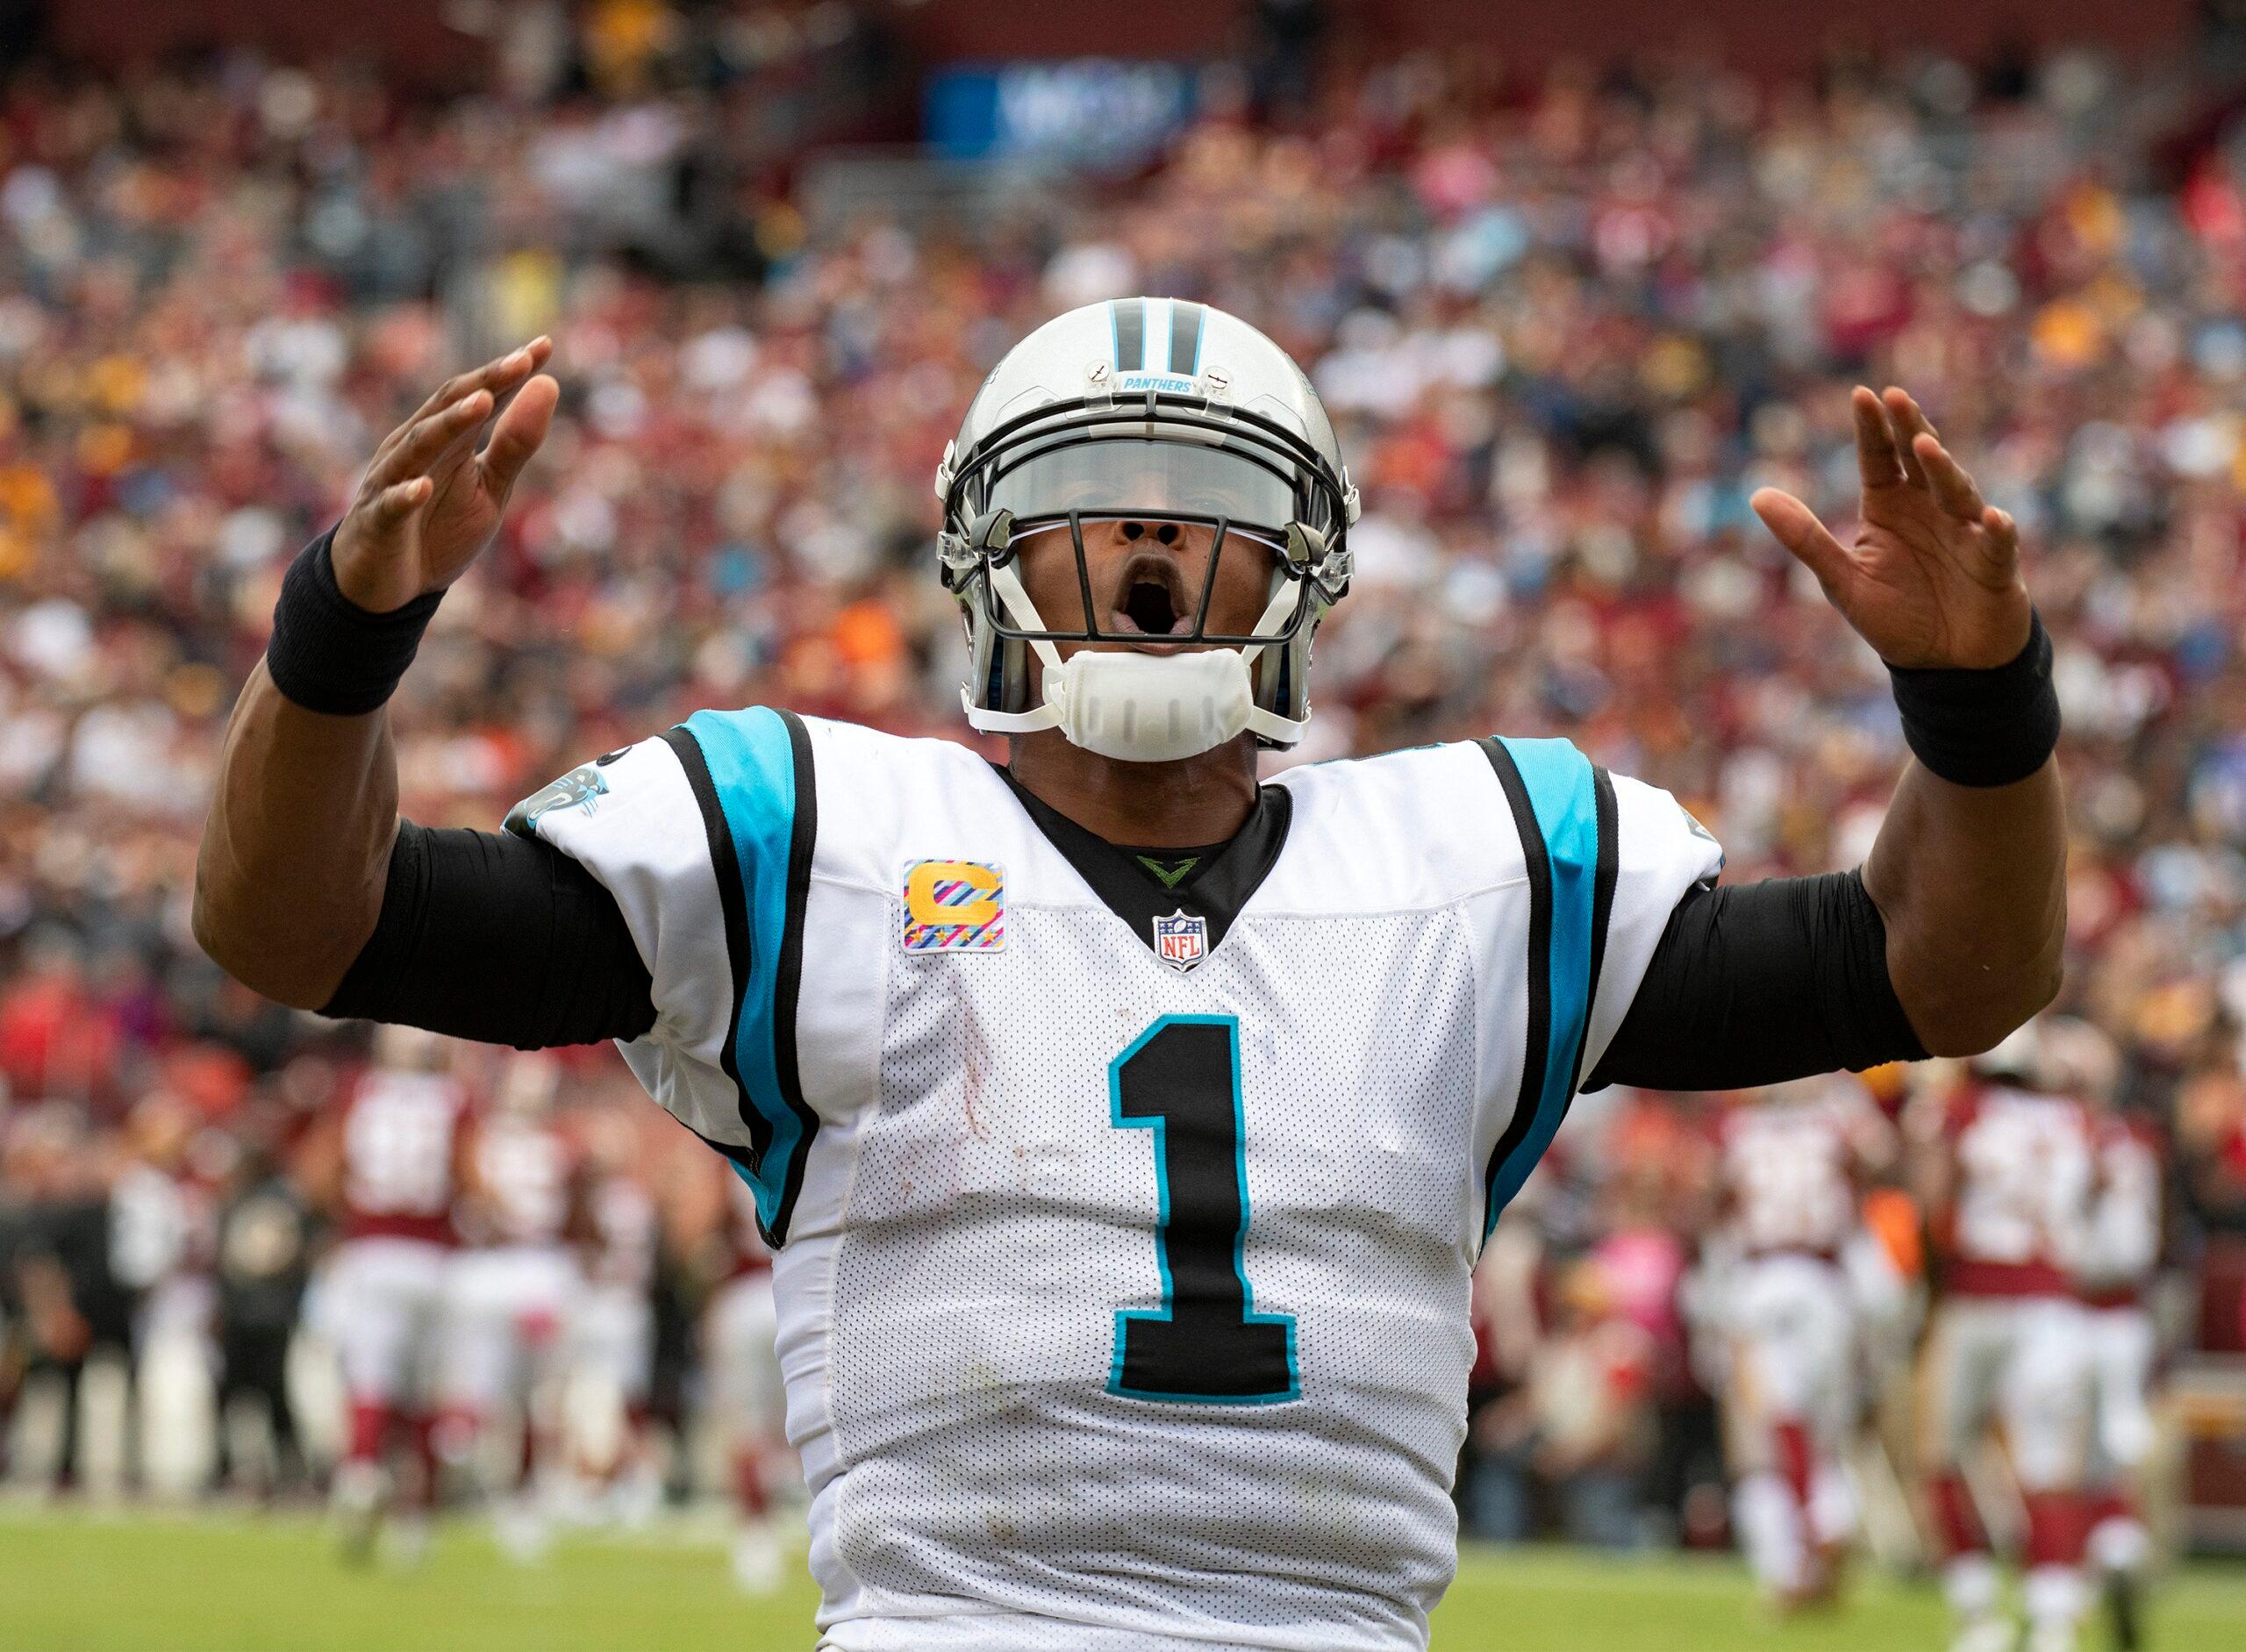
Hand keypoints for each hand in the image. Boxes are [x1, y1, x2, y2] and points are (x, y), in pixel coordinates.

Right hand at [331, 339, 559, 612]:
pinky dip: (405, 496)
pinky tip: (422, 488)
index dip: (508, 372)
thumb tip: (548, 385)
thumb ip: (515, 445)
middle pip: (446, 408)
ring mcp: (392, 482)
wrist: (388, 585)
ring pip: (417, 447)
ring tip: (483, 403)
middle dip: (484, 384)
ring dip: (448, 425)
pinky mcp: (377, 521)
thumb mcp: (490, 489)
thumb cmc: (439, 527)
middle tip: (521, 362)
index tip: (544, 346)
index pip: (477, 394)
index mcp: (448, 439)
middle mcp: (416, 449)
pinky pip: (389, 506)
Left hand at [1751, 387, 2029, 669]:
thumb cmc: (1895, 615)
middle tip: (1895, 398)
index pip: (1879, 458)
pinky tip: (1992, 518)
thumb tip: (1756, 496)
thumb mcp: (1842, 579)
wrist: (1943, 664)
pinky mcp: (1995, 566)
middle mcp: (1929, 509)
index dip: (1871, 429)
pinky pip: (1997, 545)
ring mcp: (1965, 532)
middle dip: (1908, 429)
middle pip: (1920, 461)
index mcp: (1889, 506)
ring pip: (1956, 492)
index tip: (1861, 394)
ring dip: (1943, 470)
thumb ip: (1805, 538)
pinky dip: (1996, 532)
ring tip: (1924, 446)